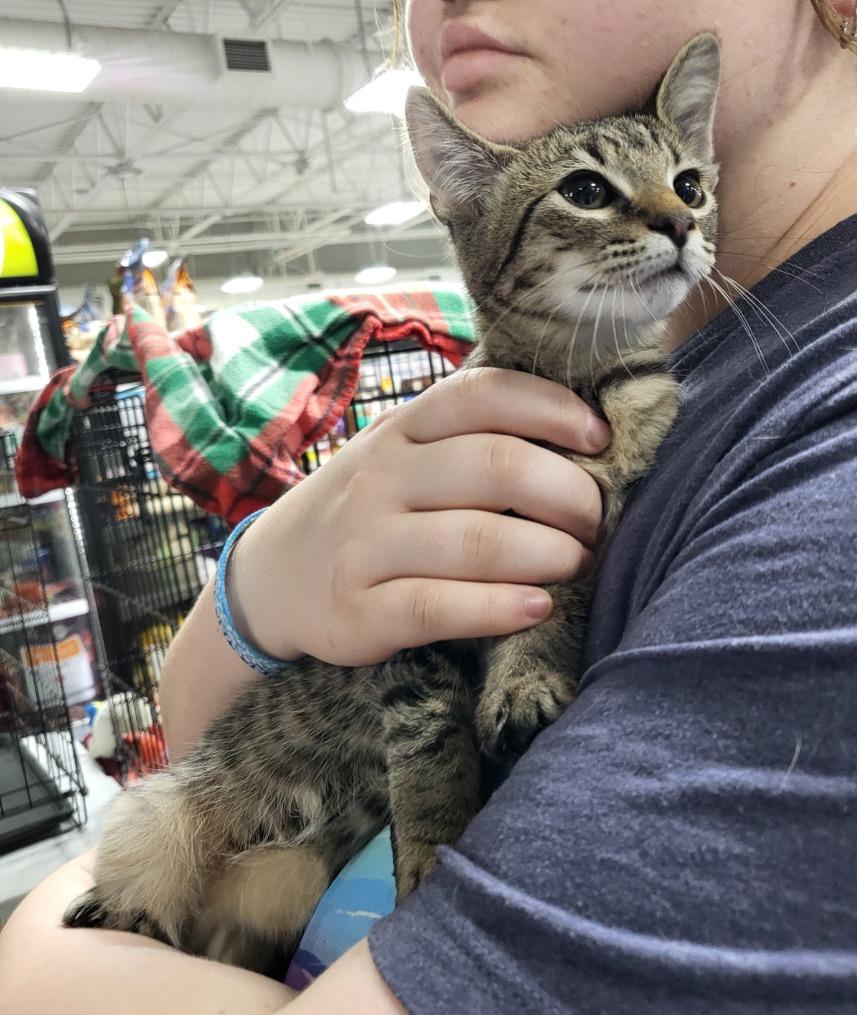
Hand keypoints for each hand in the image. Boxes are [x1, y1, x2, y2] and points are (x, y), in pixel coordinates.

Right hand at [230, 367, 609, 665]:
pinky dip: (499, 608)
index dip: (554, 409)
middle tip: (597, 524)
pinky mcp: (358, 612)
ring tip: (578, 565)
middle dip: (570, 496)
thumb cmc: (368, 511)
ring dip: (549, 555)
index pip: (483, 394)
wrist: (273, 578)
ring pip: (477, 541)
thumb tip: (583, 441)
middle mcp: (381, 477)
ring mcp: (364, 544)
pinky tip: (537, 607)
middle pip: (496, 467)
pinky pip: (439, 607)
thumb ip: (469, 442)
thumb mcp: (402, 457)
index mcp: (402, 429)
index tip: (601, 441)